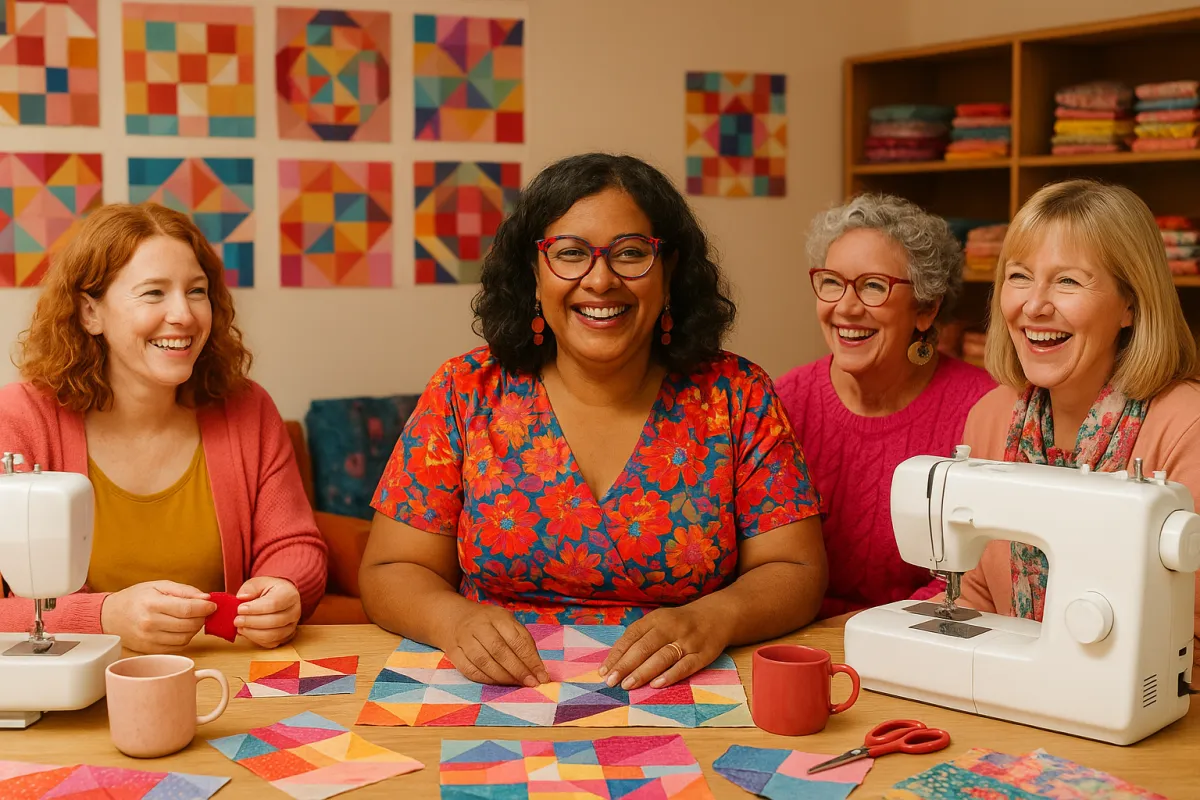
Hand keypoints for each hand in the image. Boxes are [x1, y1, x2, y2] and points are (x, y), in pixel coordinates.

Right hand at [101, 581, 215, 653]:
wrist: (110, 616)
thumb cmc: (135, 598)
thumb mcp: (158, 585)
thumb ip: (184, 591)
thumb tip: (206, 598)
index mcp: (152, 604)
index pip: (187, 609)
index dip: (205, 608)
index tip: (212, 605)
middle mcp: (150, 624)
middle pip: (189, 625)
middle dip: (202, 617)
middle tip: (202, 610)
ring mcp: (149, 640)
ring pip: (185, 638)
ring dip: (194, 628)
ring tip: (191, 618)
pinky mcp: (150, 650)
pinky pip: (177, 647)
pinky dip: (184, 638)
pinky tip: (180, 628)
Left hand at [235, 576, 301, 647]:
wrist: (281, 596)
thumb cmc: (269, 590)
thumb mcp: (259, 582)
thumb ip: (250, 588)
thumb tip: (242, 598)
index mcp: (289, 594)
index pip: (274, 604)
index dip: (255, 609)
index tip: (240, 609)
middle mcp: (294, 611)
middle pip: (273, 621)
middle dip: (251, 622)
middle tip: (237, 620)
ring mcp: (292, 626)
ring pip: (272, 635)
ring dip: (252, 633)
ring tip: (240, 627)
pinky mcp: (286, 637)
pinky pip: (271, 643)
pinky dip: (256, 640)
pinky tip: (247, 632)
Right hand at [438, 602, 549, 686]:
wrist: (455, 617)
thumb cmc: (489, 623)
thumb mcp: (508, 622)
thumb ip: (523, 641)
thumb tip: (538, 668)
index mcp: (497, 616)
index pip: (516, 639)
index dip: (530, 659)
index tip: (542, 675)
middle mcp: (479, 626)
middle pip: (499, 651)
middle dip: (518, 670)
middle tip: (531, 683)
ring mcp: (464, 639)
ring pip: (483, 662)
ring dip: (503, 677)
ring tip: (516, 684)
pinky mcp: (453, 652)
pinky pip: (470, 670)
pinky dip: (486, 679)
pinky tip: (498, 683)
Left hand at [598, 605, 729, 689]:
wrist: (717, 616)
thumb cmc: (680, 623)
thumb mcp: (659, 621)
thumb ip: (640, 637)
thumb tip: (615, 661)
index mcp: (656, 618)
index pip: (632, 636)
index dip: (617, 654)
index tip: (604, 671)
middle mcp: (670, 627)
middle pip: (644, 647)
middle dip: (626, 665)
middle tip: (612, 682)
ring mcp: (687, 640)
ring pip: (663, 656)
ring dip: (643, 672)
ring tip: (628, 685)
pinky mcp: (703, 654)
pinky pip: (686, 665)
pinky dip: (671, 675)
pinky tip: (657, 684)